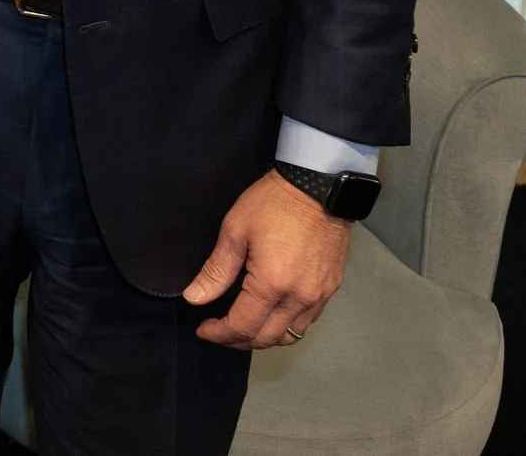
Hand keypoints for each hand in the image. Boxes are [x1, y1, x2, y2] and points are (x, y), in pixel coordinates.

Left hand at [182, 169, 349, 349]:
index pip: (243, 327)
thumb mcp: (235, 231)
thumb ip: (216, 271)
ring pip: (291, 335)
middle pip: (267, 339)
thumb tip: (194, 298)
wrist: (319, 185)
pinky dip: (287, 326)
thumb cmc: (273, 203)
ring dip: (264, 337)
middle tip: (219, 330)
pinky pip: (308, 321)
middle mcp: (299, 298)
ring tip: (243, 325)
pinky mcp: (331, 288)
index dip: (219, 334)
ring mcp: (319, 295)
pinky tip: (271, 313)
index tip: (203, 330)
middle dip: (238, 340)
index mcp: (272, 286)